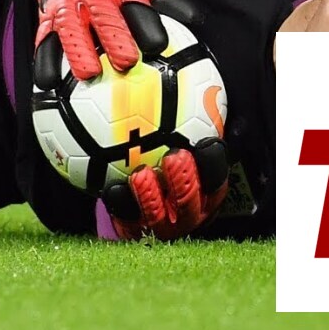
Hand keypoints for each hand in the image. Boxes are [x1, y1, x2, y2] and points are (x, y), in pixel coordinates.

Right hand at [24, 0, 200, 87]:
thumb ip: (165, 2)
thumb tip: (197, 19)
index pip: (136, 6)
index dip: (146, 24)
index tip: (157, 45)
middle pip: (106, 18)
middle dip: (116, 38)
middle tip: (127, 62)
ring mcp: (68, 9)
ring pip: (73, 31)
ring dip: (80, 52)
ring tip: (87, 74)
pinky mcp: (46, 21)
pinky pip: (44, 43)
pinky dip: (45, 62)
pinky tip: (48, 82)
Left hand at [100, 137, 230, 240]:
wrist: (136, 195)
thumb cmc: (165, 157)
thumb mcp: (189, 141)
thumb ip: (202, 125)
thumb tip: (214, 99)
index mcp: (205, 195)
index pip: (216, 182)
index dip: (214, 165)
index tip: (206, 142)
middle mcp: (186, 214)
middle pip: (189, 202)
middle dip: (184, 182)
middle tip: (175, 157)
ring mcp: (160, 226)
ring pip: (157, 217)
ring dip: (150, 197)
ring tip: (142, 174)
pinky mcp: (133, 230)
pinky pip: (126, 220)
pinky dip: (120, 205)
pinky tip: (112, 188)